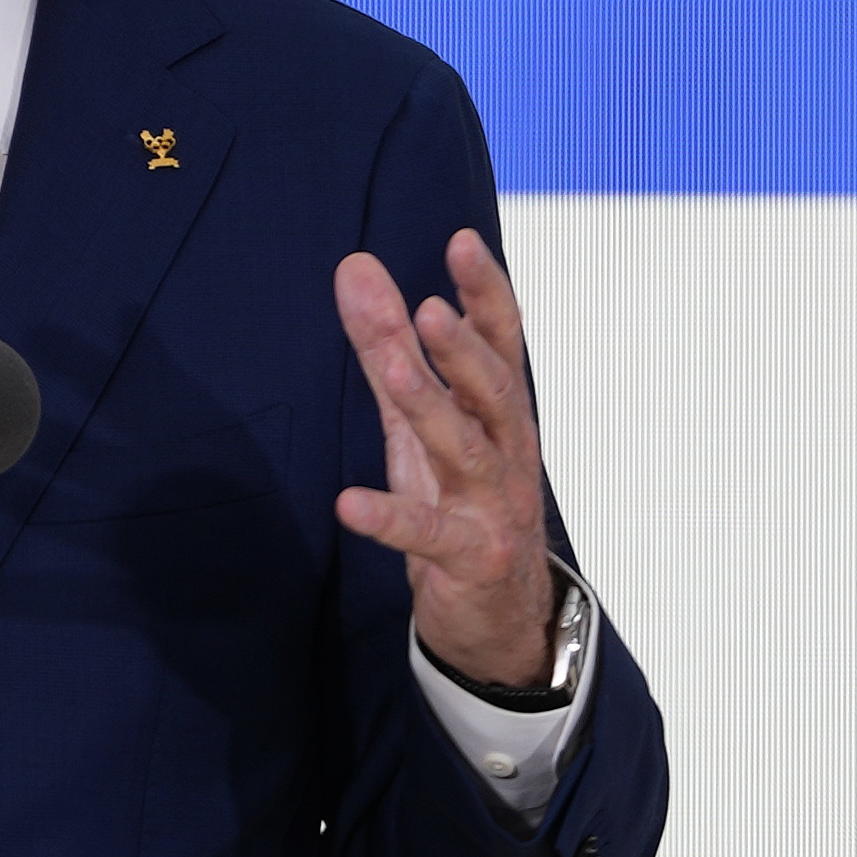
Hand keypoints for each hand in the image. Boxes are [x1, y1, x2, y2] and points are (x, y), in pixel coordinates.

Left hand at [331, 229, 555, 689]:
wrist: (502, 614)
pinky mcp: (471, 559)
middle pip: (496, 393)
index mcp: (500, 412)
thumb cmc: (460, 496)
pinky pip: (430, 536)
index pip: (502, 343)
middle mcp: (507, 452)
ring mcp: (494, 507)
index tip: (463, 242)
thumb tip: (355, 265)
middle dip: (467, 351)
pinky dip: (392, 518)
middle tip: (433, 309)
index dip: (487, 294)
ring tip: (395, 370)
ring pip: (467, 452)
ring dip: (433, 409)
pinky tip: (350, 503)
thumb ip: (388, 343)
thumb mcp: (420, 417)